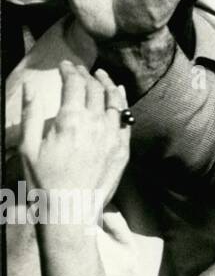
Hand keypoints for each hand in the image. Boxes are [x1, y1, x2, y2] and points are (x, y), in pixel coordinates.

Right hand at [20, 62, 129, 203]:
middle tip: (79, 70)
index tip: (64, 65)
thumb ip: (30, 114)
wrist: (70, 209)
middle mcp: (95, 122)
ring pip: (114, 99)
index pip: (74, 84)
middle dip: (85, 75)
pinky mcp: (123, 147)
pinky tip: (119, 94)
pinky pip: (126, 118)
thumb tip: (29, 89)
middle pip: (94, 88)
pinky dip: (122, 102)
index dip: (69, 71)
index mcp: (70, 119)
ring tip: (100, 75)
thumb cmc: (43, 181)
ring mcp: (113, 134)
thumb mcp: (27, 147)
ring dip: (106, 84)